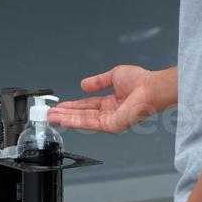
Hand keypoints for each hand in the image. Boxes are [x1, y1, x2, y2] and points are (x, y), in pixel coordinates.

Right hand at [47, 65, 175, 133]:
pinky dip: (75, 121)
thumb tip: (83, 85)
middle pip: (82, 116)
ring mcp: (110, 121)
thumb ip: (98, 81)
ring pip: (83, 121)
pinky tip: (64, 119)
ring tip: (52, 118)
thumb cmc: (141, 82)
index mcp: (111, 103)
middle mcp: (109, 114)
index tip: (59, 106)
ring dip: (66, 119)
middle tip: (50, 115)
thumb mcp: (114, 76)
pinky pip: (90, 123)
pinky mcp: (111, 125)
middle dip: (65, 115)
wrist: (151, 87)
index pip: (87, 106)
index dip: (72, 106)